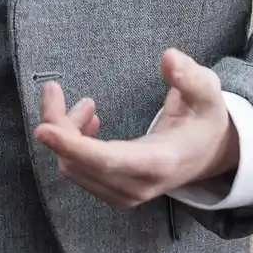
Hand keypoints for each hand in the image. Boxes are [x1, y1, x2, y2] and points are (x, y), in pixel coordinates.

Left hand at [33, 49, 239, 209]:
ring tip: (87, 105)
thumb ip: (190, 76)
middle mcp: (137, 186)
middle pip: (79, 163)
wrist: (208, 155)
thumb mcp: (208, 94)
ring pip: (72, 167)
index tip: (43, 130)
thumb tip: (169, 57)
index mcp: (160, 163)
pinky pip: (78, 171)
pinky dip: (72, 144)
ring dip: (66, 132)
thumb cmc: (205, 121)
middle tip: (52, 88)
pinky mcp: (113, 193)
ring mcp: (123, 195)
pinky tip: (87, 121)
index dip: (73, 146)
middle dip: (58, 125)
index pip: (108, 161)